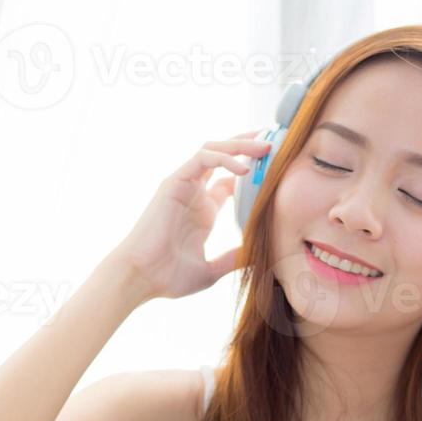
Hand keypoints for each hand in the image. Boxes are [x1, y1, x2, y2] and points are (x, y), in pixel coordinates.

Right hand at [112, 130, 270, 300]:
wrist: (140, 277)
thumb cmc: (168, 277)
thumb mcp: (211, 270)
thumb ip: (233, 260)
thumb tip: (259, 258)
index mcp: (204, 210)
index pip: (232, 179)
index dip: (255, 171)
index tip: (281, 169)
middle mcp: (194, 193)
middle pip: (223, 156)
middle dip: (249, 147)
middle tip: (277, 143)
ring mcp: (184, 185)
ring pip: (213, 150)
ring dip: (240, 145)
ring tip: (266, 147)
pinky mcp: (175, 182)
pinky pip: (202, 159)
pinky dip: (224, 159)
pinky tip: (243, 170)